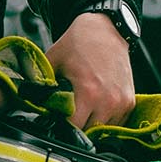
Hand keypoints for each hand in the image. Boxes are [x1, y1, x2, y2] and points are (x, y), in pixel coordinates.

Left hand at [47, 13, 136, 129]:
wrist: (105, 29)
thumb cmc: (78, 44)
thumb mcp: (53, 62)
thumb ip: (42, 85)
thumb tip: (31, 103)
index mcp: (88, 93)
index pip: (73, 127)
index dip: (61, 127)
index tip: (55, 122)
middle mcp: (108, 100)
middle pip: (89, 132)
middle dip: (76, 128)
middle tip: (67, 117)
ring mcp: (121, 102)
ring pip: (104, 130)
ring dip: (92, 125)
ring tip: (83, 112)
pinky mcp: (129, 101)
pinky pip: (117, 123)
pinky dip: (105, 121)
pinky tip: (95, 110)